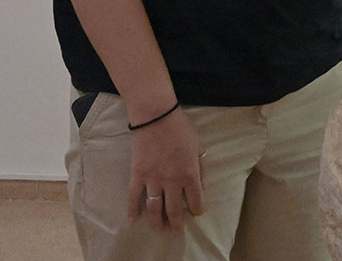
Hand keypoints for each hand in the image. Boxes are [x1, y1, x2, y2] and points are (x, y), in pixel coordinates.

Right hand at [126, 108, 204, 233]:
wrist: (156, 117)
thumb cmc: (180, 128)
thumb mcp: (198, 146)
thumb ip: (201, 167)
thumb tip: (201, 187)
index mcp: (190, 173)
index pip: (196, 199)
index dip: (197, 209)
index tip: (196, 213)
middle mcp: (172, 181)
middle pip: (174, 210)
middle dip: (176, 223)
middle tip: (176, 231)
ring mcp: (153, 180)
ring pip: (154, 209)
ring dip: (157, 222)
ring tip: (159, 228)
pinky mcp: (137, 175)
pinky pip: (133, 198)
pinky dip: (132, 210)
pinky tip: (133, 219)